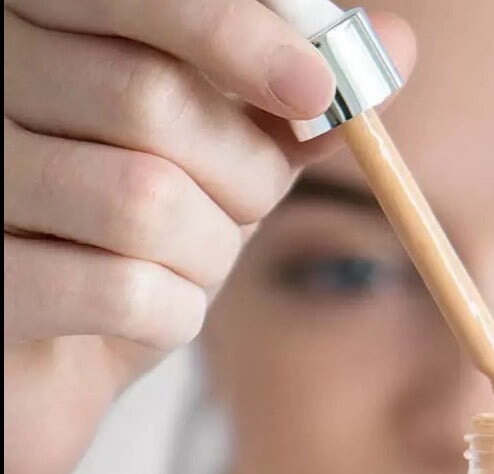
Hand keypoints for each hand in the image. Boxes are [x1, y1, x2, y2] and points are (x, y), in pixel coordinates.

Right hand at [3, 0, 415, 473]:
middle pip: (150, 100)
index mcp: (37, 25)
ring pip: (143, 201)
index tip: (318, 91)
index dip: (235, 30)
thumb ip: (287, 99)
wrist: (50, 356)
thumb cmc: (131, 238)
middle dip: (240, 172)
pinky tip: (152, 313)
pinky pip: (123, 293)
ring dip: (208, 251)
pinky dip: (174, 314)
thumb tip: (394, 45)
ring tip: (189, 264)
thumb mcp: (216, 157)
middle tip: (243, 204)